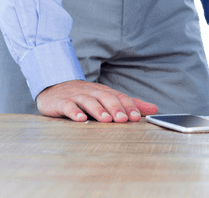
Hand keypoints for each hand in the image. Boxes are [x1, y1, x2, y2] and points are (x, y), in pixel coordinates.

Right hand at [36, 80, 157, 122]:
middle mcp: (92, 92)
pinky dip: (73, 112)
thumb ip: (129, 105)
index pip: (119, 97)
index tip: (137, 117)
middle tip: (124, 119)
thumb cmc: (85, 97)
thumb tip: (154, 109)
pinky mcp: (61, 102)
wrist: (54, 88)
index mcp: (104, 92)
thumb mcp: (107, 99)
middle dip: (116, 108)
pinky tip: (80, 119)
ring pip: (89, 101)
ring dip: (98, 110)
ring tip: (106, 120)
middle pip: (106, 98)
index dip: (128, 106)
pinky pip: (67, 106)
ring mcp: (76, 96)